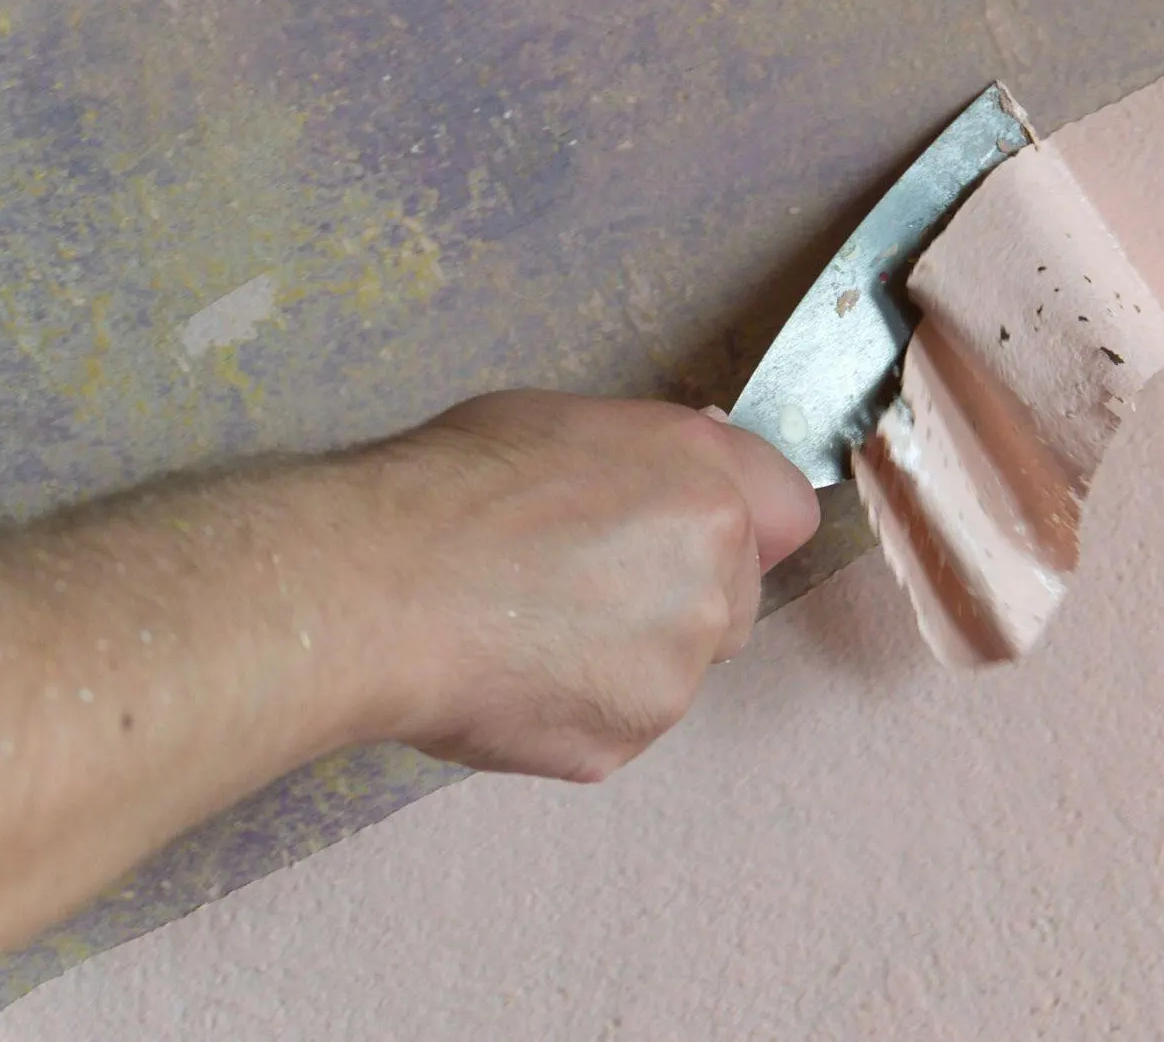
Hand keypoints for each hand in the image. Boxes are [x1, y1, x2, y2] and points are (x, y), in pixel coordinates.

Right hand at [365, 391, 818, 781]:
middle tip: (580, 581)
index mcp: (710, 495)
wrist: (377, 589)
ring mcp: (674, 676)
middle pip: (733, 598)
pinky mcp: (623, 743)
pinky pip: (616, 725)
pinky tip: (509, 674)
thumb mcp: (570, 422)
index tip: (688, 526)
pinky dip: (574, 707)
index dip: (736, 519)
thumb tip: (687, 469)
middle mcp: (715, 586)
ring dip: (624, 656)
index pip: (786, 514)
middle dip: (678, 593)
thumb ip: (653, 454)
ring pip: (674, 668)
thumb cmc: (455, 488)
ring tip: (527, 627)